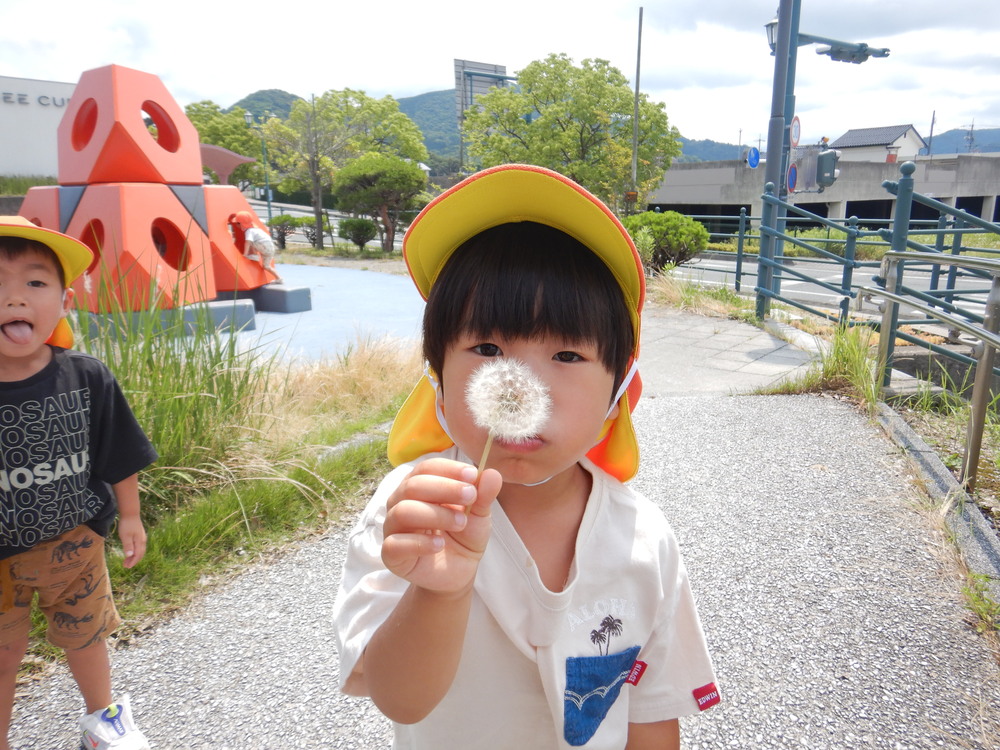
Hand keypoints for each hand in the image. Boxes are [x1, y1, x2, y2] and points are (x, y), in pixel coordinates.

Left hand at [117, 515, 146, 567]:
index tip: (127, 567)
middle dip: (134, 561)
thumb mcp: (125, 536)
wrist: (130, 513)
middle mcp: (142, 540)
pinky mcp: (139, 535)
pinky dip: (134, 552)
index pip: (138, 555)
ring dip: (134, 557)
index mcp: (139, 541)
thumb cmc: (127, 525)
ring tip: (126, 561)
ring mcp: (142, 537)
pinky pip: (139, 546)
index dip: (133, 562)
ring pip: (140, 550)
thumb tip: (130, 556)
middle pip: (140, 554)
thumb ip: (128, 546)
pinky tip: (130, 552)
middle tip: (126, 566)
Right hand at [381, 458, 501, 595]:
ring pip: (403, 511)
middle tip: (470, 497)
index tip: (472, 475)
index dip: (448, 469)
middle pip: (413, 485)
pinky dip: (420, 542)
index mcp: (419, 486)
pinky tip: (439, 545)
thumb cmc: (464, 535)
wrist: (459, 571)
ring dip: (436, 514)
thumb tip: (492, 473)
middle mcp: (400, 502)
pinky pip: (396, 543)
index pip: (426, 468)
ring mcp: (393, 528)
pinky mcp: (391, 554)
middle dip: (445, 488)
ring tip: (460, 523)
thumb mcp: (479, 515)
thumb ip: (483, 495)